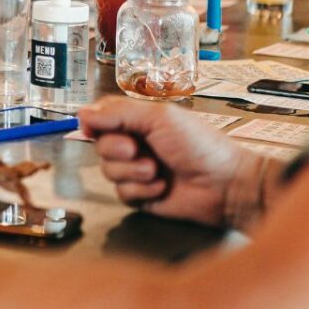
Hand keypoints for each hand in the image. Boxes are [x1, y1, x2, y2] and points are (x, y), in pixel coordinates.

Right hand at [80, 96, 259, 228]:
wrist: (225, 185)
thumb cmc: (201, 146)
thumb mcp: (160, 118)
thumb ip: (119, 113)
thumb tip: (83, 113)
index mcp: (139, 121)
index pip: (101, 117)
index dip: (94, 123)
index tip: (94, 128)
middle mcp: (135, 144)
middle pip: (100, 145)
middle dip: (117, 149)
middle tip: (138, 148)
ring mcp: (137, 171)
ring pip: (108, 171)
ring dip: (133, 171)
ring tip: (157, 170)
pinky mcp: (141, 196)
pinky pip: (122, 193)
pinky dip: (141, 190)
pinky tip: (162, 186)